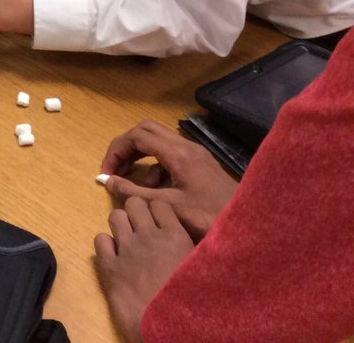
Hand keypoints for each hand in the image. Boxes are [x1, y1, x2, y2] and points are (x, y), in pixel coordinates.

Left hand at [94, 198, 194, 342]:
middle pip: (133, 204)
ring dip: (121, 226)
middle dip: (136, 213)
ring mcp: (127, 250)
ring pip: (115, 217)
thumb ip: (196, 248)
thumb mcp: (201, 269)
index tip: (158, 222)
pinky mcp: (109, 267)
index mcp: (175, 236)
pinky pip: (100, 240)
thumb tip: (196, 236)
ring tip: (128, 241)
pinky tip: (114, 257)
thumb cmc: (192, 302)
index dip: (156, 211)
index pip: (158, 204)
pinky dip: (106, 245)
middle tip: (141, 229)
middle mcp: (149, 237)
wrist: (170, 329)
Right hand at [99, 120, 237, 241]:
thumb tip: (108, 180)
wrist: (249, 226)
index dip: (116, 150)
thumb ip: (135, 193)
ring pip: (158, 141)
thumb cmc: (209, 217)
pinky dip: (156, 167)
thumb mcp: (168, 207)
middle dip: (126, 147)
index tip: (107, 171)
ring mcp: (195, 154)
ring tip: (132, 183)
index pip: (137, 136)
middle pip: (146, 130)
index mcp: (178, 154)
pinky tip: (156, 190)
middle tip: (115, 168)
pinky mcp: (200, 164)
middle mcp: (187, 146)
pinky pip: (170, 154)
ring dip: (140, 156)